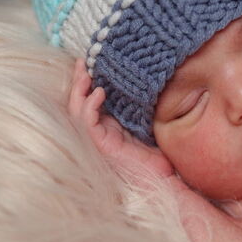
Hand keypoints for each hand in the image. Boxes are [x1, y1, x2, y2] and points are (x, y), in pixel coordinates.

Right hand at [68, 58, 175, 185]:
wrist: (163, 181)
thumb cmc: (159, 158)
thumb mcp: (152, 127)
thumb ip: (147, 109)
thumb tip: (155, 83)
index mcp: (110, 126)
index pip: (92, 101)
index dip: (90, 82)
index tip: (94, 62)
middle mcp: (101, 131)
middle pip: (80, 103)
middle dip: (79, 81)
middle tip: (82, 61)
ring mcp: (99, 139)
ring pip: (78, 112)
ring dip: (79, 91)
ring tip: (85, 73)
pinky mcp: (101, 146)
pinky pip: (88, 123)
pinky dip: (90, 106)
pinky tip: (99, 93)